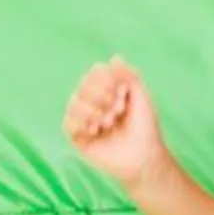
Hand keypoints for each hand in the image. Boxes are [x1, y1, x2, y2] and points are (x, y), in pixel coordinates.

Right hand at [65, 57, 167, 186]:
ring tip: (109, 122)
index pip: (95, 72)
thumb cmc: (145, 127)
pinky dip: (83, 123)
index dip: (107, 79)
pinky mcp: (78, 138)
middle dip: (102, 96)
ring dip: (93, 110)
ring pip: (73, 102)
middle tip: (119, 111)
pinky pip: (68, 123)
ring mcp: (85, 120)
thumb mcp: (141, 96)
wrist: (144, 157)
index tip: (124, 93)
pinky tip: (97, 131)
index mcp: (107, 91)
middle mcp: (93, 103)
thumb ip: (128, 75)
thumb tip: (114, 57)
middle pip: (83, 85)